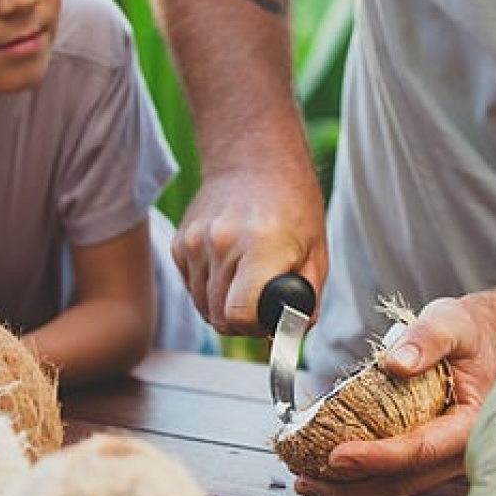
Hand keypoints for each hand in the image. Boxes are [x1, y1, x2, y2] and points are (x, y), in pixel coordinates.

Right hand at [171, 167, 326, 335]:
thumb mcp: (316, 252)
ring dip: (224, 306)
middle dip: (243, 322)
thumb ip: (307, 300)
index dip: (256, 327)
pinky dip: (210, 288)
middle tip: (263, 303)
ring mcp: (194, 243)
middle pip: (219, 317)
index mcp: (260, 246)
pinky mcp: (180, 243)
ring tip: (247, 282)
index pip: (239, 315)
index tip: (269, 318)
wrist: (253, 158)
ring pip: (203, 306)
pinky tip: (229, 265)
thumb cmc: (292, 203)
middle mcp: (220, 244)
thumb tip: (293, 336)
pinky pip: (192, 287)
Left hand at [293, 295, 495, 495]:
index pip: (421, 450)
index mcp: (472, 423)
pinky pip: (394, 477)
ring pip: (397, 487)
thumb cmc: (467, 333)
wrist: (482, 341)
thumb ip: (426, 340)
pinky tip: (327, 475)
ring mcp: (444, 460)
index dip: (378, 457)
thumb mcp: (450, 323)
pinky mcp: (428, 458)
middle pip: (404, 481)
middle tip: (306, 479)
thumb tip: (396, 364)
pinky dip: (361, 480)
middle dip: (353, 488)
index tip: (337, 456)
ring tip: (307, 483)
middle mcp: (460, 451)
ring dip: (351, 492)